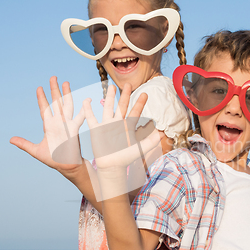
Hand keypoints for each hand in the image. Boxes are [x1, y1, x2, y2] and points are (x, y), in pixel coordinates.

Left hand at [10, 76, 85, 175]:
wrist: (66, 166)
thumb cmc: (53, 159)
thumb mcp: (36, 151)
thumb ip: (24, 144)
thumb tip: (11, 140)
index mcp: (49, 126)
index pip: (44, 109)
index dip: (41, 99)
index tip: (39, 88)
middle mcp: (58, 122)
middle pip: (56, 102)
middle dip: (54, 90)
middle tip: (53, 77)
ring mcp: (67, 124)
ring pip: (66, 105)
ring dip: (66, 94)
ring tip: (66, 82)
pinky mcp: (75, 129)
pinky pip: (80, 117)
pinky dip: (84, 109)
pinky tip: (87, 100)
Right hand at [83, 83, 160, 199]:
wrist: (112, 166)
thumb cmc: (126, 158)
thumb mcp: (140, 148)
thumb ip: (151, 140)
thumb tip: (163, 133)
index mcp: (127, 126)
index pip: (135, 112)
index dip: (140, 103)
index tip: (145, 93)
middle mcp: (117, 123)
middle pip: (122, 106)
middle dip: (125, 95)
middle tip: (128, 83)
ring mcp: (107, 125)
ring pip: (108, 108)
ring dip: (110, 97)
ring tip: (111, 86)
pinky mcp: (97, 129)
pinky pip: (91, 118)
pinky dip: (88, 110)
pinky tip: (86, 101)